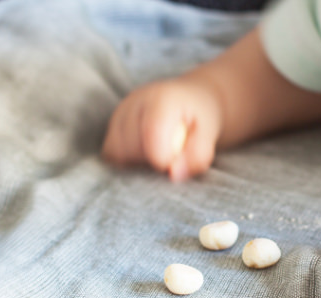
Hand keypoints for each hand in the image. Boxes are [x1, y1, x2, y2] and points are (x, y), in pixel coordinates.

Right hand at [101, 76, 223, 180]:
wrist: (188, 101)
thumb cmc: (199, 118)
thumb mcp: (209, 134)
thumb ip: (198, 155)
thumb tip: (174, 174)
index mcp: (161, 99)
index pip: (151, 135)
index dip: (162, 159)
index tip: (174, 161)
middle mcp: (134, 101)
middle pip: (131, 147)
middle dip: (151, 160)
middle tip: (170, 154)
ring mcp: (119, 112)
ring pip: (117, 152)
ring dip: (137, 162)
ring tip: (157, 151)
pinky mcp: (112, 125)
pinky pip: (110, 154)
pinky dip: (126, 160)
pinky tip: (144, 153)